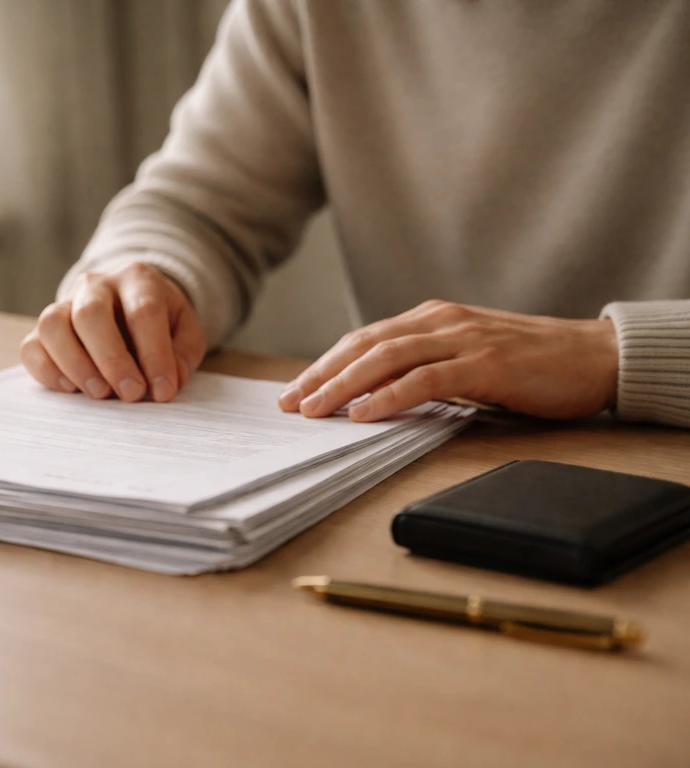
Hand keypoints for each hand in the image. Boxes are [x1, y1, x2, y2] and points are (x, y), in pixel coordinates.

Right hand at [21, 263, 207, 401]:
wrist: (126, 303)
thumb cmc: (158, 322)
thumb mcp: (184, 330)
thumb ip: (184, 352)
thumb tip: (172, 380)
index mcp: (137, 279)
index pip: (143, 311)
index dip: (154, 354)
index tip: (163, 390)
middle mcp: (96, 286)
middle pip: (91, 314)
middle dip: (111, 360)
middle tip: (131, 394)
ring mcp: (64, 304)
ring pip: (53, 325)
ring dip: (76, 365)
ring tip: (100, 394)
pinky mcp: (42, 330)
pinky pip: (31, 347)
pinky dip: (47, 371)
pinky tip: (71, 390)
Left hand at [279, 300, 618, 421]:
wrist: (595, 356)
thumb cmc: (530, 364)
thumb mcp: (466, 359)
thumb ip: (424, 368)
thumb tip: (374, 397)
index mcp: (431, 318)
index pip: (364, 340)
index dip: (325, 364)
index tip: (295, 390)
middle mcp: (440, 320)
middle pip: (364, 345)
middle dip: (320, 374)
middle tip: (289, 403)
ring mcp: (463, 338)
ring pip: (386, 357)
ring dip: (344, 385)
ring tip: (314, 409)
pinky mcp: (486, 363)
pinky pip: (426, 378)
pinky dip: (390, 395)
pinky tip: (364, 413)